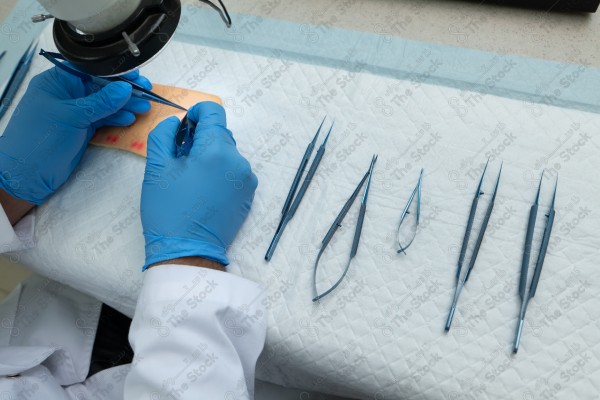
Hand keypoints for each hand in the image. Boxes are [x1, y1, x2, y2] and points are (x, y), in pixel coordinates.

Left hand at [0, 67, 151, 204]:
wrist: (28, 174)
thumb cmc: (41, 140)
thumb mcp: (73, 116)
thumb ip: (101, 102)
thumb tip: (125, 88)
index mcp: (57, 82)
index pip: (90, 71)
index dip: (113, 73)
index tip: (135, 75)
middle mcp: (66, 94)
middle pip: (100, 87)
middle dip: (123, 91)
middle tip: (146, 92)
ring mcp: (74, 112)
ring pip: (104, 104)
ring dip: (124, 106)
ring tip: (143, 108)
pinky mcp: (81, 128)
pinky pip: (102, 119)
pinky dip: (116, 119)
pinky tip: (129, 119)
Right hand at [141, 101, 257, 268]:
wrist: (188, 253)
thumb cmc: (169, 211)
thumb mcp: (156, 167)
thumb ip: (164, 134)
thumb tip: (177, 123)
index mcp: (217, 150)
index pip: (214, 111)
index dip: (196, 112)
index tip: (184, 127)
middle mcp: (239, 162)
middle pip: (221, 133)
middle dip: (200, 138)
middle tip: (180, 158)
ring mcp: (247, 180)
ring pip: (227, 154)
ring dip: (210, 156)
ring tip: (191, 178)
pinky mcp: (248, 196)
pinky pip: (234, 172)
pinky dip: (219, 173)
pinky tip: (203, 191)